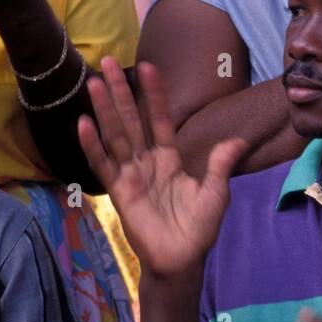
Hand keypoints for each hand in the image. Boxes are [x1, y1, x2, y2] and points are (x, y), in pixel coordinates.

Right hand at [78, 57, 246, 278]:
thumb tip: (238, 140)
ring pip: (115, 136)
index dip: (154, 95)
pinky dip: (92, 146)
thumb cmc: (199, 229)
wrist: (182, 260)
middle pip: (132, 120)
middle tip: (108, 61)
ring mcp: (131, 176)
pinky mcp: (119, 193)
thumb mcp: (216, 192)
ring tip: (93, 82)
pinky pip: (103, 165)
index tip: (149, 68)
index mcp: (169, 160)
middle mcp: (147, 163)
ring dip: (104, 110)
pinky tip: (82, 123)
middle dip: (121, 92)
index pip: (160, 120)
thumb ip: (220, 164)